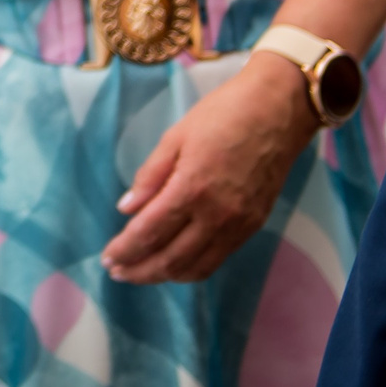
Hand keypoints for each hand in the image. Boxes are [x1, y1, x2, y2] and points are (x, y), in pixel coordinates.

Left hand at [102, 57, 319, 283]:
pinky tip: (176, 264)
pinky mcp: (254, 226)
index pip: (149, 232)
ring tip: (141, 272)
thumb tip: (126, 209)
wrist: (278, 111)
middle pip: (170, 259)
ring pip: (196, 267)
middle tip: (116, 271)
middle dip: (139, 270)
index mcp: (191, 188)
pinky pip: (218, 259)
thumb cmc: (222, 114)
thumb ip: (150, 176)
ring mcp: (238, 224)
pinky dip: (192, 268)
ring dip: (164, 275)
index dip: (125, 250)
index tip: (107, 258)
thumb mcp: (176, 136)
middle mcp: (216, 215)